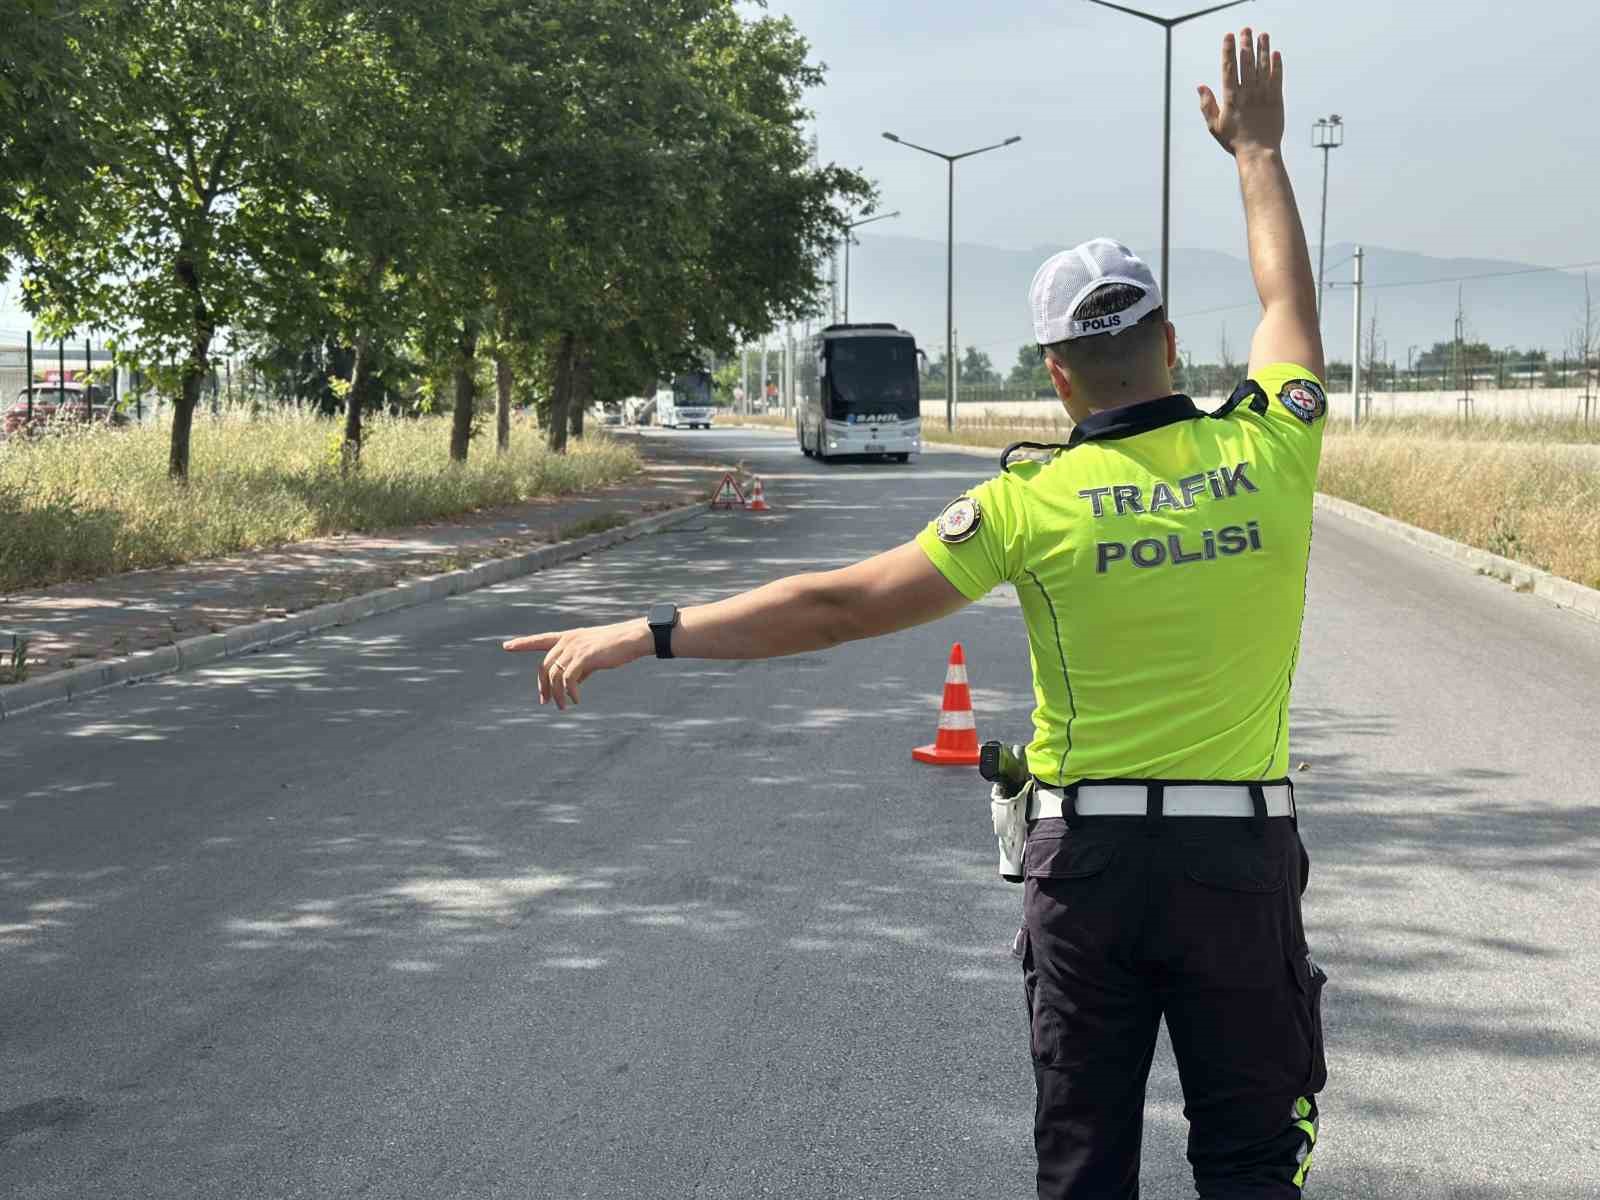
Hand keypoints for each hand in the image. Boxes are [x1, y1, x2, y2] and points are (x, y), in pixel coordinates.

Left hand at [502, 619, 652, 709]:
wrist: (633, 638)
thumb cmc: (616, 647)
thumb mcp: (593, 656)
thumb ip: (580, 667)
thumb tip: (572, 684)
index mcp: (568, 637)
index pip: (540, 640)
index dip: (523, 643)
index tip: (506, 646)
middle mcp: (568, 641)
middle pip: (544, 666)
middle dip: (542, 687)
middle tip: (545, 702)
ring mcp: (574, 648)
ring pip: (554, 676)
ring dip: (556, 695)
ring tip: (563, 706)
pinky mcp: (583, 657)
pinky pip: (568, 680)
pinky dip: (570, 693)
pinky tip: (577, 700)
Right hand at [1198, 28, 1283, 157]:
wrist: (1258, 152)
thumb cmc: (1234, 141)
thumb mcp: (1214, 125)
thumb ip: (1207, 104)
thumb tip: (1200, 86)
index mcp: (1231, 98)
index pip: (1229, 68)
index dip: (1228, 50)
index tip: (1228, 36)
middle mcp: (1247, 93)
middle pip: (1246, 62)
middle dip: (1245, 44)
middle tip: (1246, 29)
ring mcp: (1263, 95)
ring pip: (1262, 66)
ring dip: (1262, 49)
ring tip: (1262, 35)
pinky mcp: (1276, 99)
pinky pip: (1276, 78)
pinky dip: (1276, 65)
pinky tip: (1275, 53)